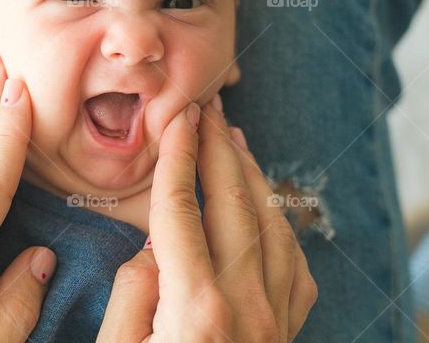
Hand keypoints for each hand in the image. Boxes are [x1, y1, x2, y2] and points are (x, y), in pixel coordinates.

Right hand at [98, 98, 317, 341]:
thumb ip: (132, 293)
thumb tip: (156, 247)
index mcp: (196, 309)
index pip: (182, 209)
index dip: (179, 156)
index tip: (179, 117)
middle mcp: (246, 308)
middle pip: (235, 204)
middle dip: (219, 147)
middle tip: (208, 108)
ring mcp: (276, 322)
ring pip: (274, 227)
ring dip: (253, 176)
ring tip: (234, 140)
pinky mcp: (288, 334)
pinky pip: (296, 266)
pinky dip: (278, 224)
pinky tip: (263, 207)